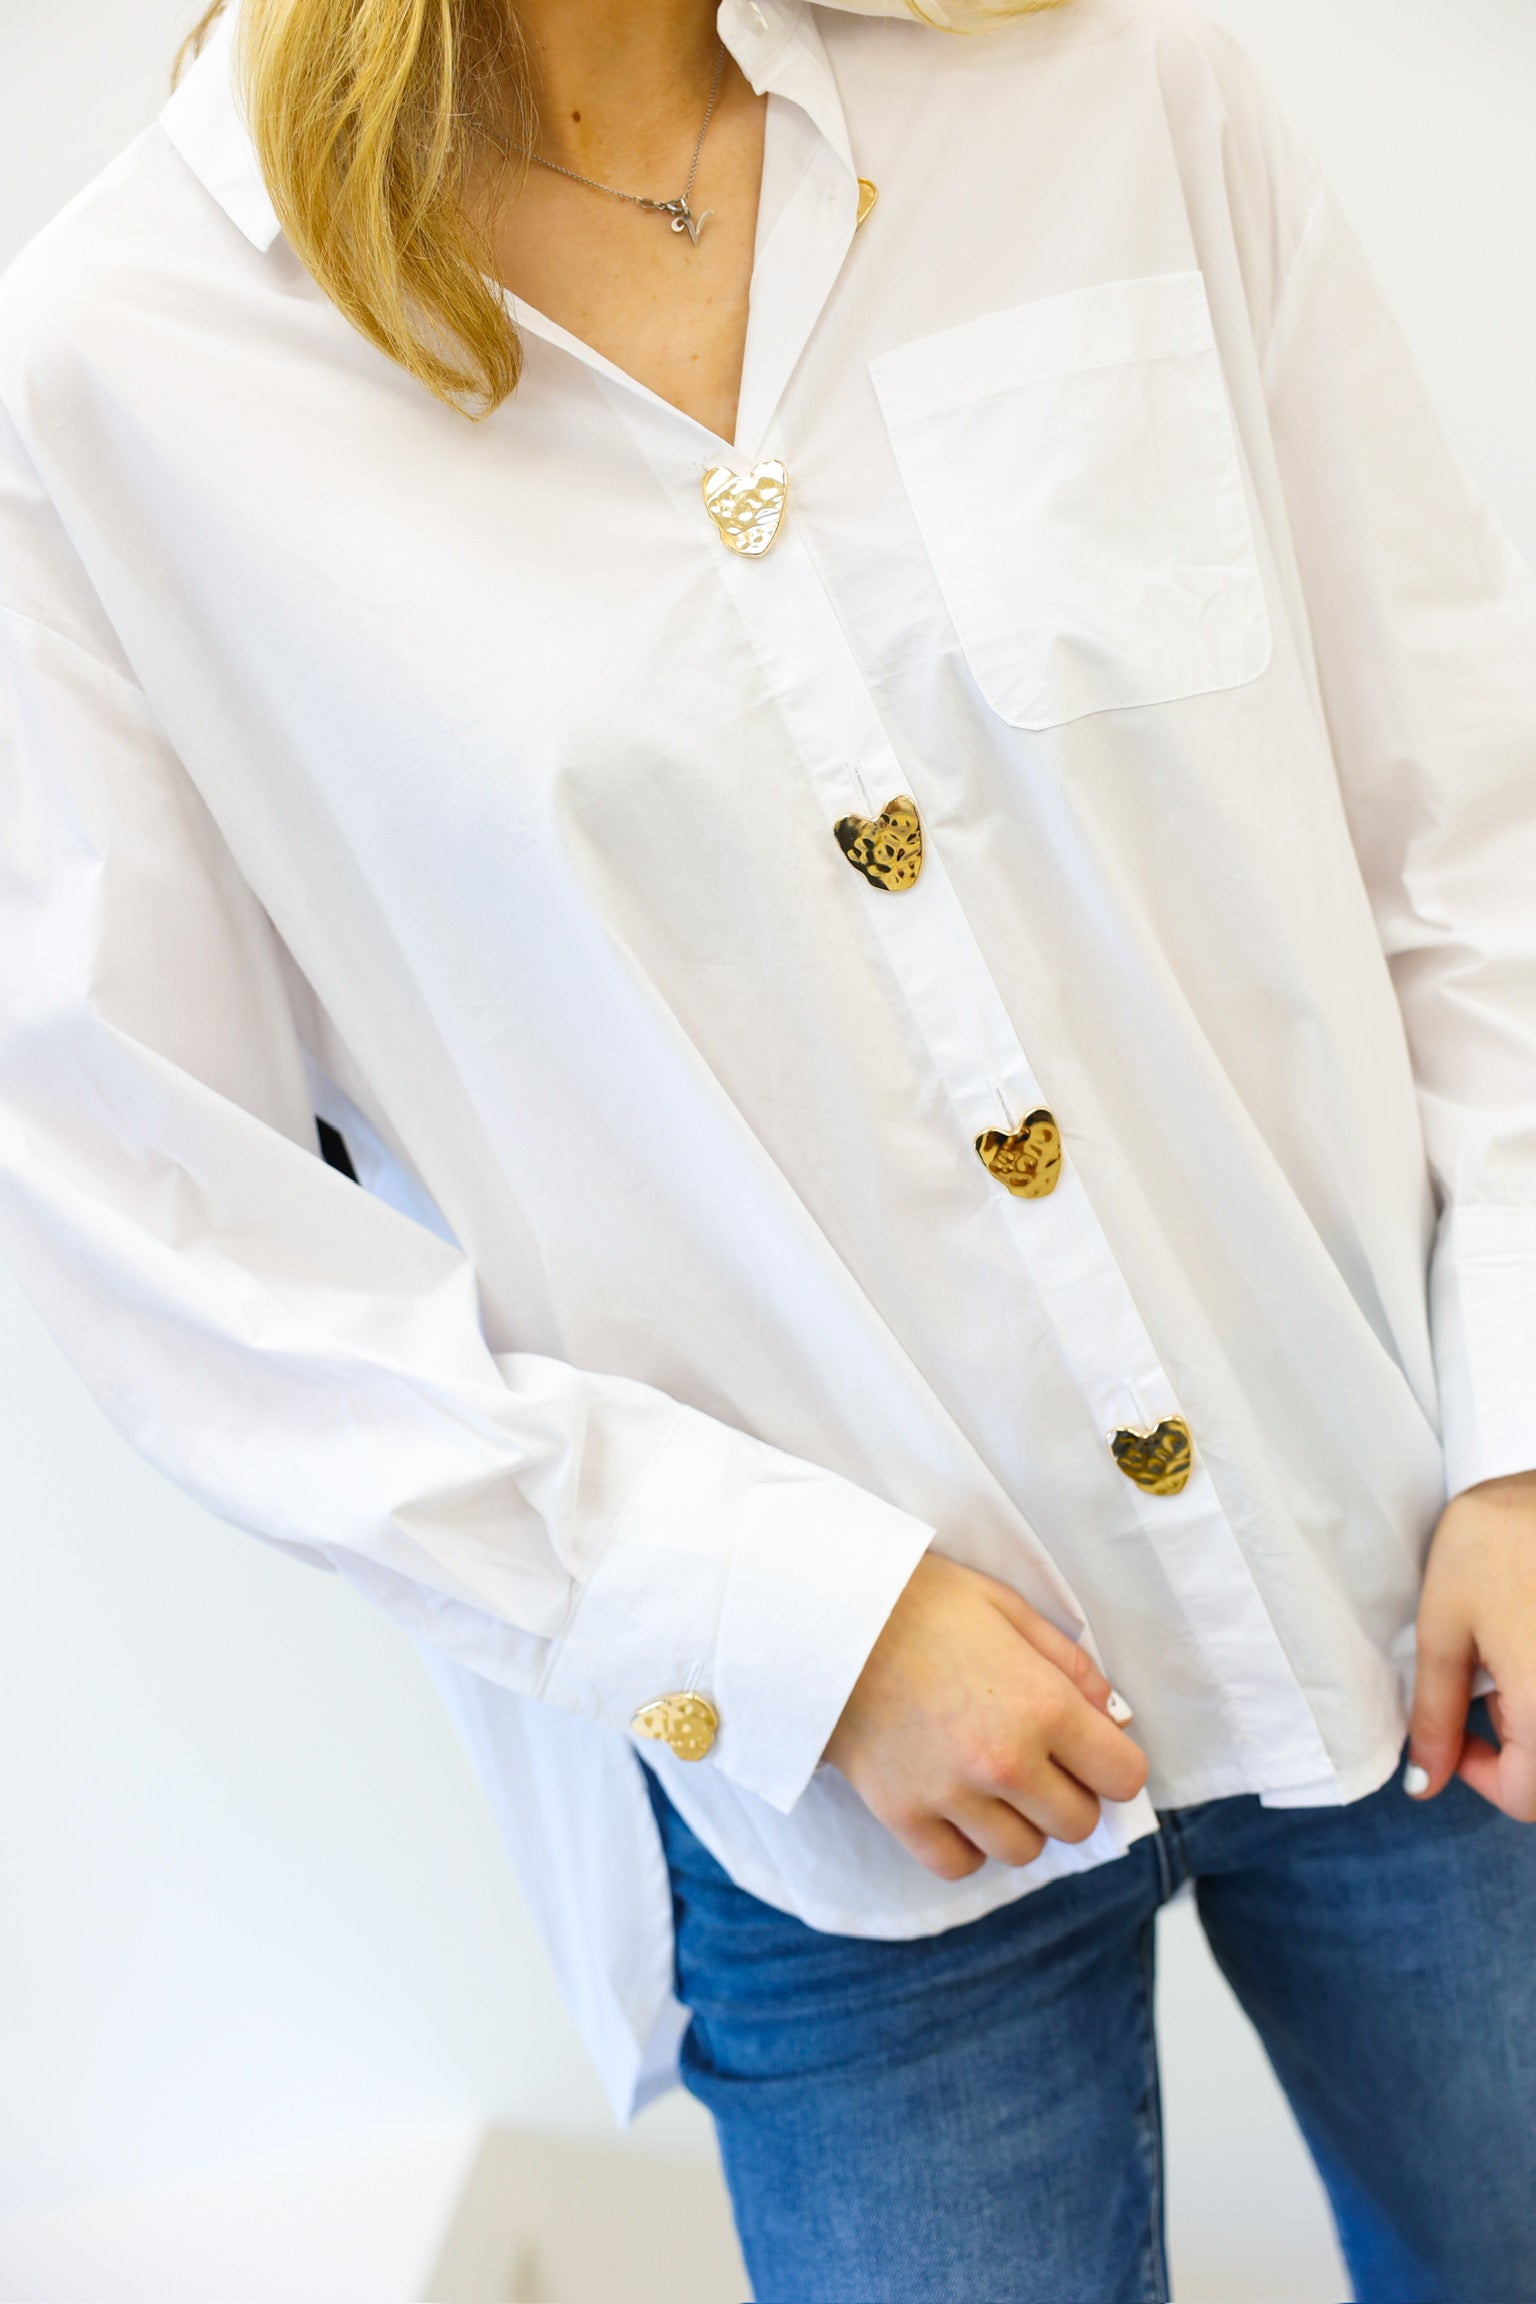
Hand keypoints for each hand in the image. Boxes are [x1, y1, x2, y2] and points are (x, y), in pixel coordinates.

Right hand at [823, 1552, 1149, 1881]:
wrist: (825, 1617)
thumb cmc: (917, 1600)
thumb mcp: (1006, 1607)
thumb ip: (1069, 1663)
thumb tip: (1111, 1714)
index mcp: (1042, 1705)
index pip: (1123, 1777)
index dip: (1114, 1763)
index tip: (1092, 1749)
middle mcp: (1005, 1762)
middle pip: (1078, 1823)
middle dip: (1070, 1794)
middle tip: (1041, 1762)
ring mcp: (951, 1795)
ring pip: (1023, 1851)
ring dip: (1020, 1822)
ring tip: (994, 1783)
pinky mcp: (902, 1816)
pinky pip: (959, 1864)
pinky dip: (967, 1845)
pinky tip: (957, 1807)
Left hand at [1407, 1468, 1535, 1821]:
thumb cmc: (1504, 1539)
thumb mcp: (1447, 1626)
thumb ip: (1436, 1712)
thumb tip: (1424, 1781)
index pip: (1522, 1798)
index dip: (1474, 1773)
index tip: (1452, 1728)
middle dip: (1511, 1744)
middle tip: (1482, 1682)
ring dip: (1534, 1714)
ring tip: (1510, 1648)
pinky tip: (1531, 1633)